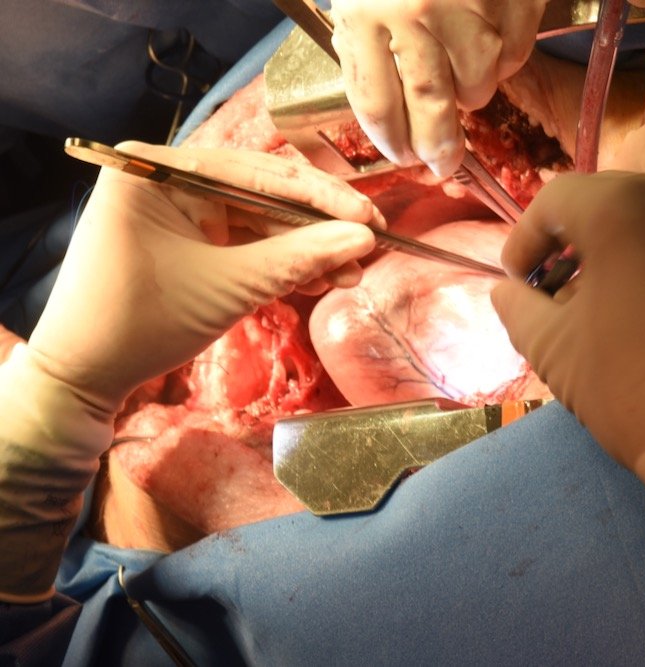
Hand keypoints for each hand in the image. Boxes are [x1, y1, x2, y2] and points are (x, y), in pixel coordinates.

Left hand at [25, 142, 380, 419]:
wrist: (83, 375)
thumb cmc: (141, 322)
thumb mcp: (228, 287)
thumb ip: (299, 258)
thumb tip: (365, 238)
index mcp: (158, 168)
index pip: (257, 172)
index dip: (321, 198)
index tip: (370, 217)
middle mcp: (168, 176)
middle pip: (263, 192)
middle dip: (318, 224)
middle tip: (371, 241)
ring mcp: (178, 208)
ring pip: (259, 220)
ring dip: (305, 247)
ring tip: (353, 273)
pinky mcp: (189, 238)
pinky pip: (244, 241)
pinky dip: (281, 262)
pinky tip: (323, 277)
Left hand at [330, 0, 549, 176]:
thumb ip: (368, 47)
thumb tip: (390, 118)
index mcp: (367, 13)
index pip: (376, 104)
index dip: (391, 142)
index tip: (403, 155)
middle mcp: (415, 14)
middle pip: (431, 107)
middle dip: (438, 148)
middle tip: (443, 166)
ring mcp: (468, 7)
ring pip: (478, 86)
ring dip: (472, 94)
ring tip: (464, 81)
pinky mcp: (513, 0)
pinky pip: (512, 56)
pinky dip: (502, 62)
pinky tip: (487, 43)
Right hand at [491, 172, 644, 466]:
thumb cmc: (635, 389)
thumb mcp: (557, 351)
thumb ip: (519, 310)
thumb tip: (505, 292)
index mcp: (624, 206)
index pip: (556, 200)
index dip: (525, 240)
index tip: (516, 285)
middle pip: (608, 204)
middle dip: (572, 247)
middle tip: (553, 299)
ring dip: (619, 258)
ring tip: (602, 313)